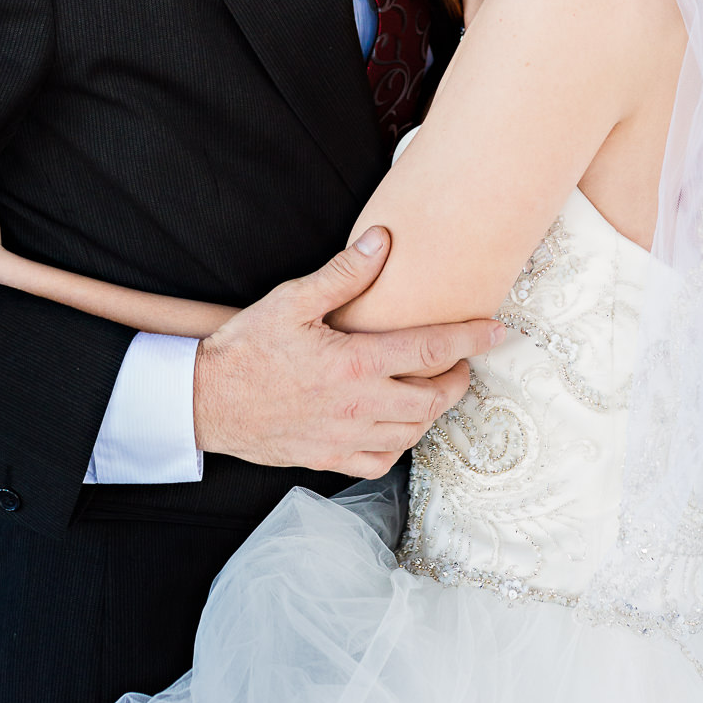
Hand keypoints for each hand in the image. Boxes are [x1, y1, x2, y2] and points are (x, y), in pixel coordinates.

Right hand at [193, 227, 503, 479]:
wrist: (204, 402)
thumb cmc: (245, 349)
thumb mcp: (291, 299)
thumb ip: (343, 273)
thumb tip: (382, 243)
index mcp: (355, 363)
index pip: (431, 349)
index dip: (471, 339)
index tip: (498, 331)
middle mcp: (358, 405)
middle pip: (433, 398)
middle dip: (458, 378)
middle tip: (462, 360)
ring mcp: (345, 437)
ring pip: (413, 431)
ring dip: (434, 409)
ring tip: (435, 387)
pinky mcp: (328, 458)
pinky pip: (381, 460)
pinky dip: (401, 443)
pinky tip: (399, 424)